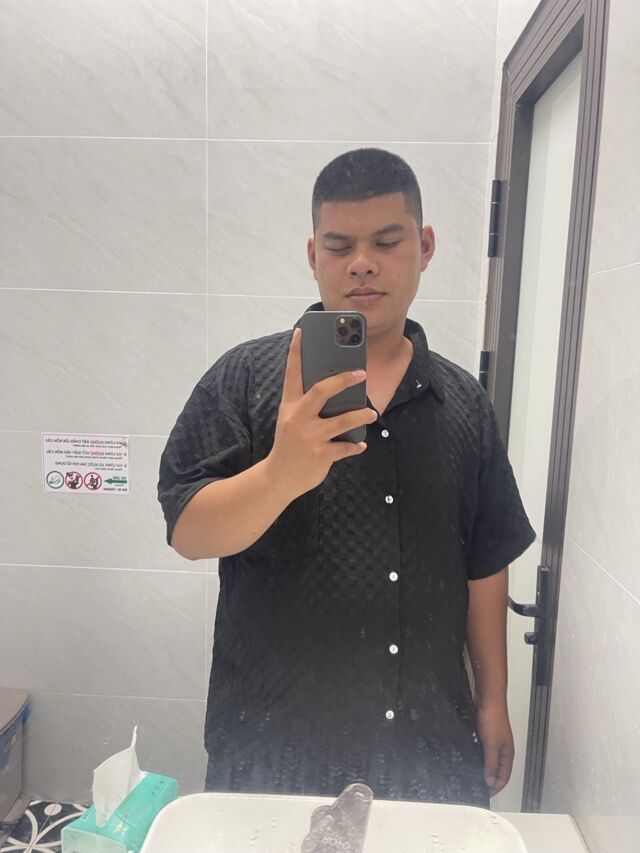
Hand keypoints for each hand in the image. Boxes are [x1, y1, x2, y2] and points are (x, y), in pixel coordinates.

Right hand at [266, 328, 376, 499]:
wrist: (277, 478)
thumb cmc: (289, 444)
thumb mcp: (291, 420)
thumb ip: (307, 405)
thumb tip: (335, 389)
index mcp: (289, 406)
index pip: (292, 374)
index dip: (295, 352)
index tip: (301, 332)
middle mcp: (298, 418)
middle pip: (321, 391)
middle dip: (343, 379)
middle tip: (361, 373)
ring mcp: (309, 437)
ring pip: (342, 421)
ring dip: (360, 415)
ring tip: (371, 413)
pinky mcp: (320, 455)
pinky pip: (345, 447)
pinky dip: (355, 445)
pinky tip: (361, 444)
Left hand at [475, 699, 513, 796]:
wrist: (487, 698)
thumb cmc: (493, 717)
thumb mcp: (491, 744)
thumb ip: (491, 763)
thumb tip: (490, 781)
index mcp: (507, 753)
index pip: (504, 777)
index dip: (496, 787)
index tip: (486, 794)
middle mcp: (502, 749)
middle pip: (497, 770)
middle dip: (490, 780)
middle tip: (478, 787)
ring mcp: (493, 741)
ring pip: (489, 760)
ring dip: (483, 768)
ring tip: (472, 775)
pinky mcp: (485, 734)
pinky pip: (482, 750)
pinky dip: (477, 756)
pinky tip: (469, 758)